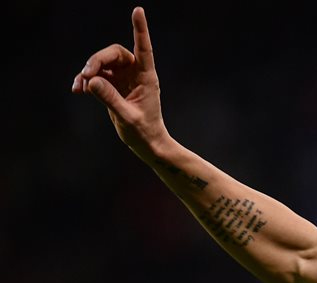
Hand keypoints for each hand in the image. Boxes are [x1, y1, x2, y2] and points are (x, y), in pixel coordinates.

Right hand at [70, 7, 166, 156]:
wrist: (147, 145)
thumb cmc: (144, 132)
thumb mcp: (127, 117)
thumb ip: (110, 99)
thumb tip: (91, 80)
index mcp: (147, 77)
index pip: (144, 48)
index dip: (140, 29)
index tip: (138, 10)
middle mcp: (136, 74)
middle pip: (114, 53)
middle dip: (97, 60)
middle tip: (85, 75)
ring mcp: (123, 79)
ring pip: (102, 63)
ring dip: (88, 71)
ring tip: (79, 86)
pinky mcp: (113, 86)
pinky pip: (96, 76)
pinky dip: (85, 81)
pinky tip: (78, 89)